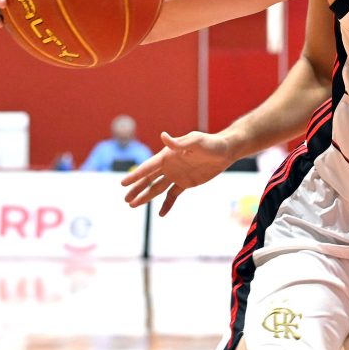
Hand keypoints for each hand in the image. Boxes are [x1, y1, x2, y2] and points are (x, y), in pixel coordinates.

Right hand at [121, 130, 236, 215]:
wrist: (226, 151)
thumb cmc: (211, 143)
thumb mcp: (196, 142)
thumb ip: (179, 143)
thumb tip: (163, 136)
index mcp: (168, 155)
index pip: (148, 167)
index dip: (136, 175)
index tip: (122, 183)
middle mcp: (169, 165)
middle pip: (149, 179)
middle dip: (136, 188)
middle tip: (125, 198)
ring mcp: (176, 175)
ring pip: (157, 188)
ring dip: (145, 196)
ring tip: (132, 206)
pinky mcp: (186, 183)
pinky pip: (172, 195)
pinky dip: (166, 204)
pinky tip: (160, 214)